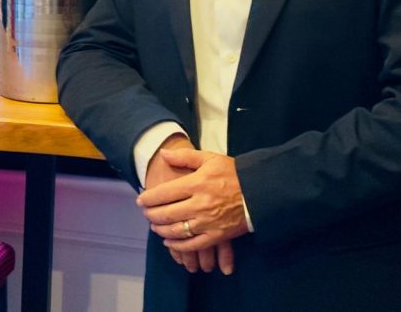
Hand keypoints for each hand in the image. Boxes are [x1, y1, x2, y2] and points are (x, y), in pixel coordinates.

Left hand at [142, 137, 234, 274]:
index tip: (140, 200)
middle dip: (151, 215)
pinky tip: (169, 241)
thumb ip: (184, 157)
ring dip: (161, 230)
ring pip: (176, 230)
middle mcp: (199, 204)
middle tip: (146, 213)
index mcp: (196, 183)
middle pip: (166, 214)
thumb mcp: (210, 158)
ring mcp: (208, 222)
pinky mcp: (217, 236)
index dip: (148, 198)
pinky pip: (193, 245)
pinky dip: (178, 245)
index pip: (164, 193)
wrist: (260, 192)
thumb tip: (163, 154)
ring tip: (154, 226)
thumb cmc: (233, 173)